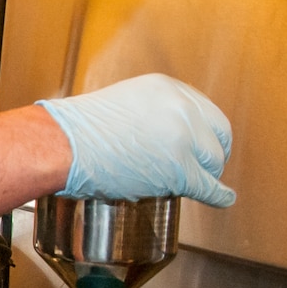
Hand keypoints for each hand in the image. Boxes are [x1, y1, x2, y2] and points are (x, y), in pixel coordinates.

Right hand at [37, 74, 235, 207]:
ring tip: (199, 183)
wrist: (63, 145)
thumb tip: (162, 137)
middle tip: (206, 166)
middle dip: (212, 153)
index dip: (207, 133)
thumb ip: (151, 114)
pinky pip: (209, 186)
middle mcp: (181, 108)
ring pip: (213, 162)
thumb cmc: (78, 130)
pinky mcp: (180, 169)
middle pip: (217, 135)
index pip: (205, 111)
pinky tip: (223, 199)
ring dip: (207, 174)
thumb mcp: (123, 103)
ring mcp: (183, 138)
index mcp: (167, 89)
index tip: (205, 144)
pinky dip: (218, 195)